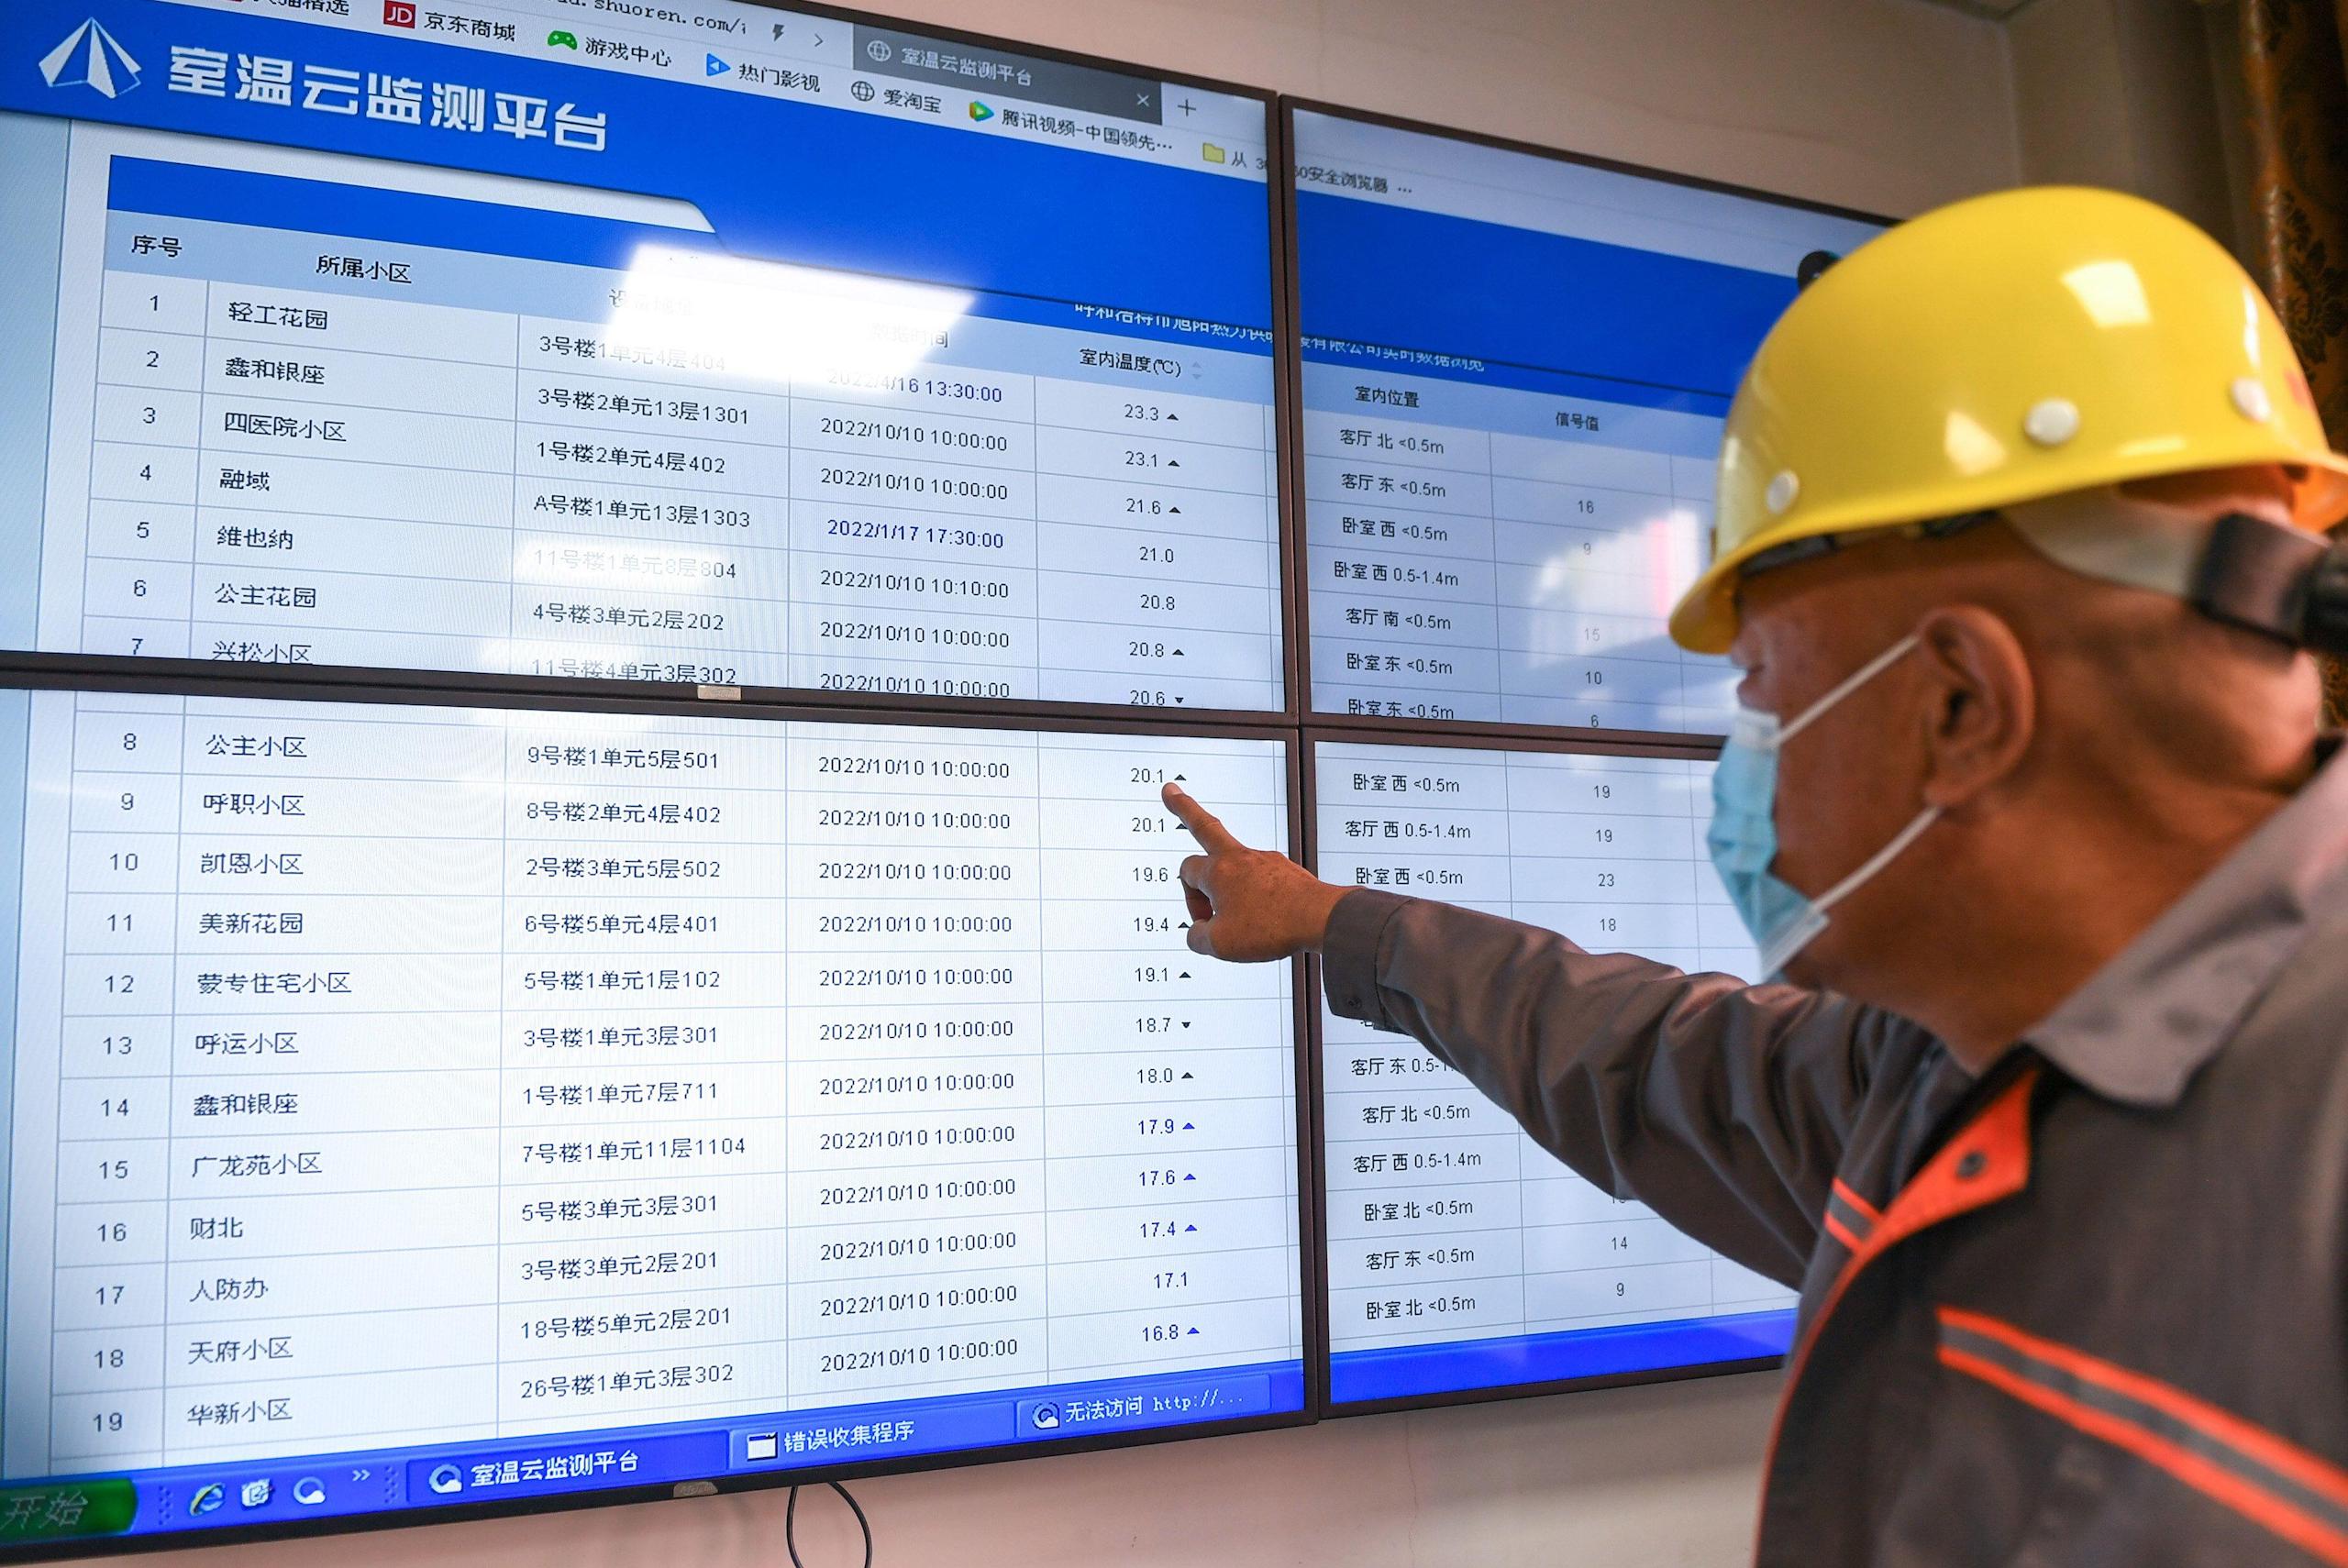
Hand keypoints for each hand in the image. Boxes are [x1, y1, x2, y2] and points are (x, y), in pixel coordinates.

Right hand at [1161, 782, 1347, 961]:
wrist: (1320, 919)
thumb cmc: (1270, 927)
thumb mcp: (1221, 945)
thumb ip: (1198, 938)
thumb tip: (1197, 934)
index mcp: (1218, 871)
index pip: (1186, 873)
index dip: (1189, 899)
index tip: (1204, 922)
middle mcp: (1240, 858)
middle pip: (1205, 826)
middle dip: (1184, 807)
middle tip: (1171, 792)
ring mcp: (1265, 860)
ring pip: (1237, 862)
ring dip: (1230, 877)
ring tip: (1237, 898)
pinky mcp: (1286, 871)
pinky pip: (1263, 879)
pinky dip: (1258, 893)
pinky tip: (1267, 912)